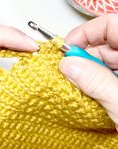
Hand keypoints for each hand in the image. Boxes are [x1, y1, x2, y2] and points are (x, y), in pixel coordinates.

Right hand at [59, 14, 117, 130]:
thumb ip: (97, 82)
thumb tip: (69, 64)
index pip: (112, 25)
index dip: (87, 32)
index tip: (67, 48)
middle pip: (105, 43)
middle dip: (83, 55)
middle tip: (68, 70)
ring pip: (104, 60)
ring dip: (87, 70)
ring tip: (77, 84)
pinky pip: (105, 74)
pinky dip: (93, 80)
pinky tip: (89, 91)